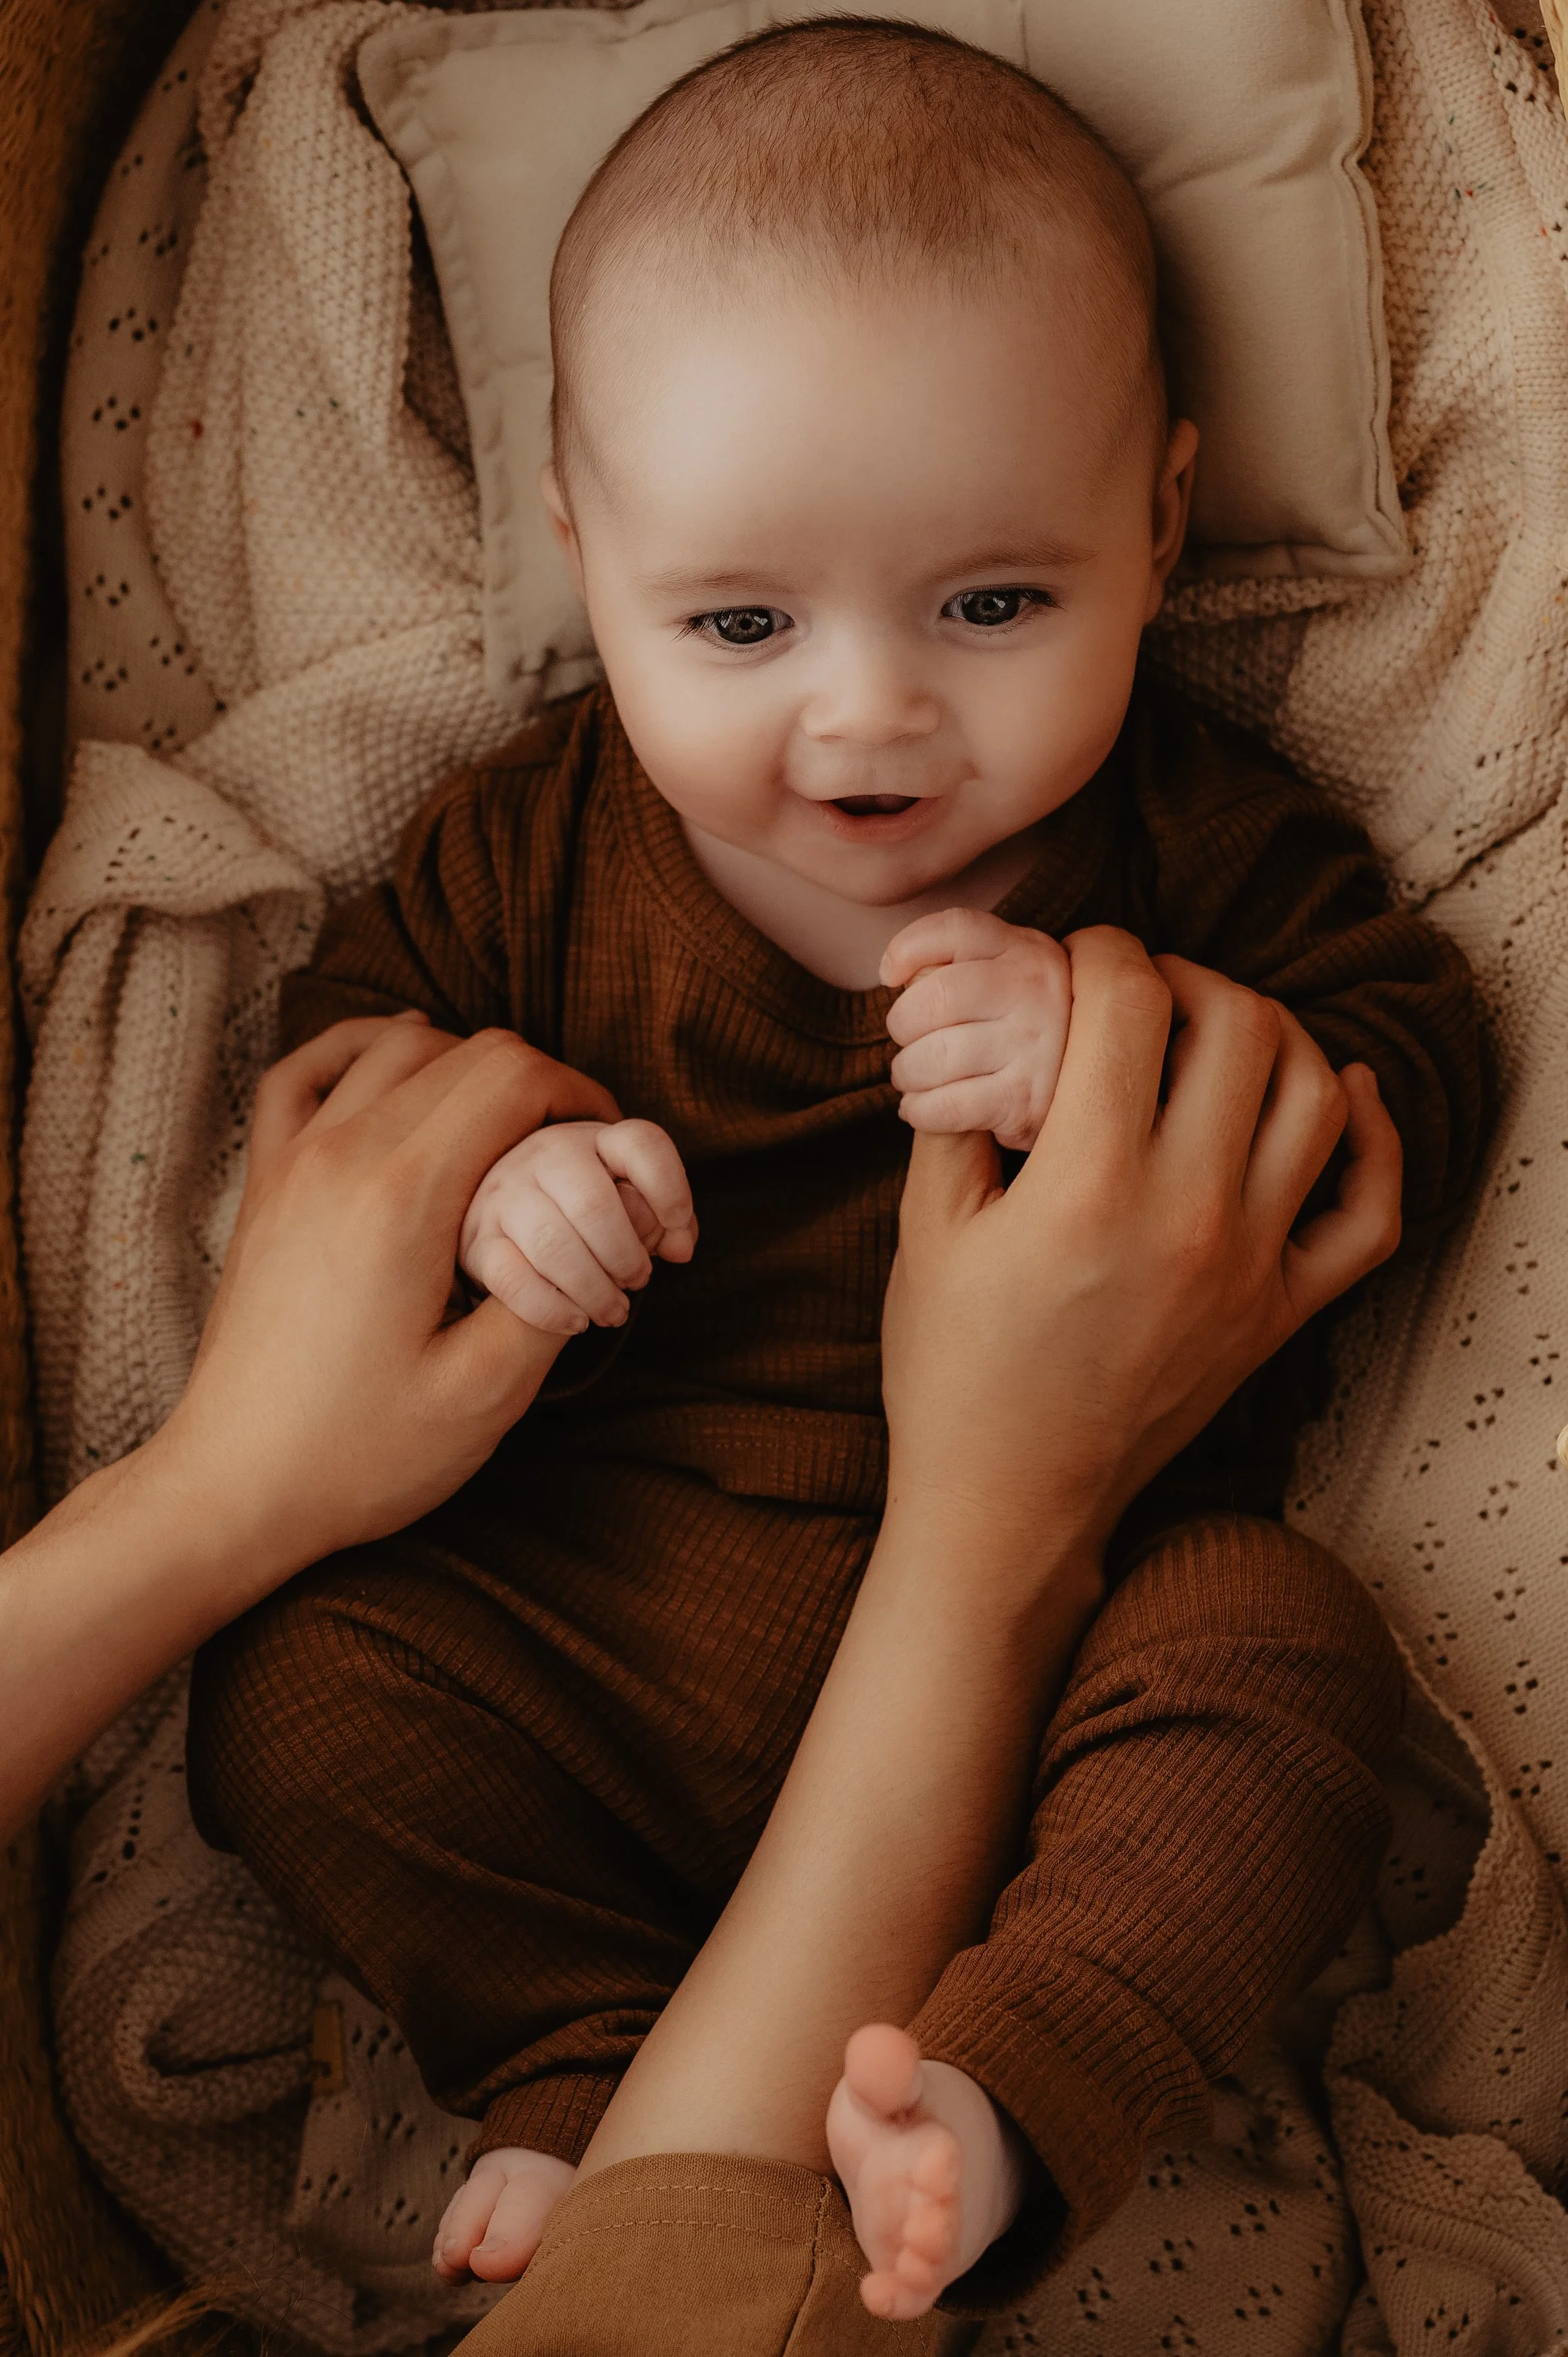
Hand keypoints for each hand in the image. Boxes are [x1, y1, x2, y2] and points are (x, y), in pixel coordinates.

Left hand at [162, 1014, 623, 1576]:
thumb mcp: (486, 1395)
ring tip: (505, 1121)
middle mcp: (342, 1154)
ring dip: (463, 1062)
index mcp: (404, 1198)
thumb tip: (600, 1241)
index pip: (512, 1079)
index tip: (605, 1143)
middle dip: (536, 1082)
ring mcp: (293, 1160)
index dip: (578, 1095)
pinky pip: (306, 1071)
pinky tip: (398, 1064)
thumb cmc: (358, 1452)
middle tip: (571, 1145)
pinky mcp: (266, 1182)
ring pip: (393, 1046)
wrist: (236, 1485)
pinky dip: (359, 1048)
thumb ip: (554, 1301)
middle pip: (463, 1052)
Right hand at [459, 1118, 697, 1334]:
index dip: (670, 1188)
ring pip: (551, 1245)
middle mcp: (547, 1157)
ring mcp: (506, 1195)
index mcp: (597, 1141)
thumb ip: (667, 1220)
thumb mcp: (629, 1197)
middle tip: (638, 1281)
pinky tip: (577, 1321)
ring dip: (593, 1289)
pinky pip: (511, 1279)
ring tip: (614, 1312)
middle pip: (593, 1205)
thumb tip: (680, 1249)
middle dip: (625, 1256)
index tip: (675, 1227)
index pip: (640, 1145)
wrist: (507, 1202)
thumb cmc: (586, 1206)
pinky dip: (550, 1309)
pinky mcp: (479, 1239)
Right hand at [881, 927, 1402, 1569]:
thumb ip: (958, 1115)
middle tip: (1144, 991)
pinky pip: (1370, 1211)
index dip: (1101, 949)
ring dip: (1274, 1035)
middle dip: (1188, 977)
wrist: (1009, 1502)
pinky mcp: (1281, 1312)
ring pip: (1317, 1095)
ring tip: (1219, 1032)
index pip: (1130, 1004)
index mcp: (1086, 1185)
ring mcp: (1248, 1265)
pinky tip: (1345, 1095)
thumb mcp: (928, 1230)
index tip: (1078, 955)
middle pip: (1238, 1027)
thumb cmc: (952, 1370)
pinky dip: (1374, 1139)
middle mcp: (1186, 1214)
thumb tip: (985, 1018)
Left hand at [882, 908, 1070, 1149]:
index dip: (907, 947)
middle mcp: (1035, 991)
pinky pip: (947, 1106)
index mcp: (1026, 950)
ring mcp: (1035, 1046)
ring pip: (933, 1057)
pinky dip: (920, 1110)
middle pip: (933, 997)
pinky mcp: (1027, 1100)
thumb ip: (963, 963)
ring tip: (912, 1077)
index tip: (890, 975)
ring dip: (907, 1073)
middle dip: (901, 1025)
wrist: (1096, 1088)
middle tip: (906, 1042)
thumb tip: (897, 974)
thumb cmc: (1027, 1027)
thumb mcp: (1012, 977)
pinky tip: (920, 1107)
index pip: (955, 928)